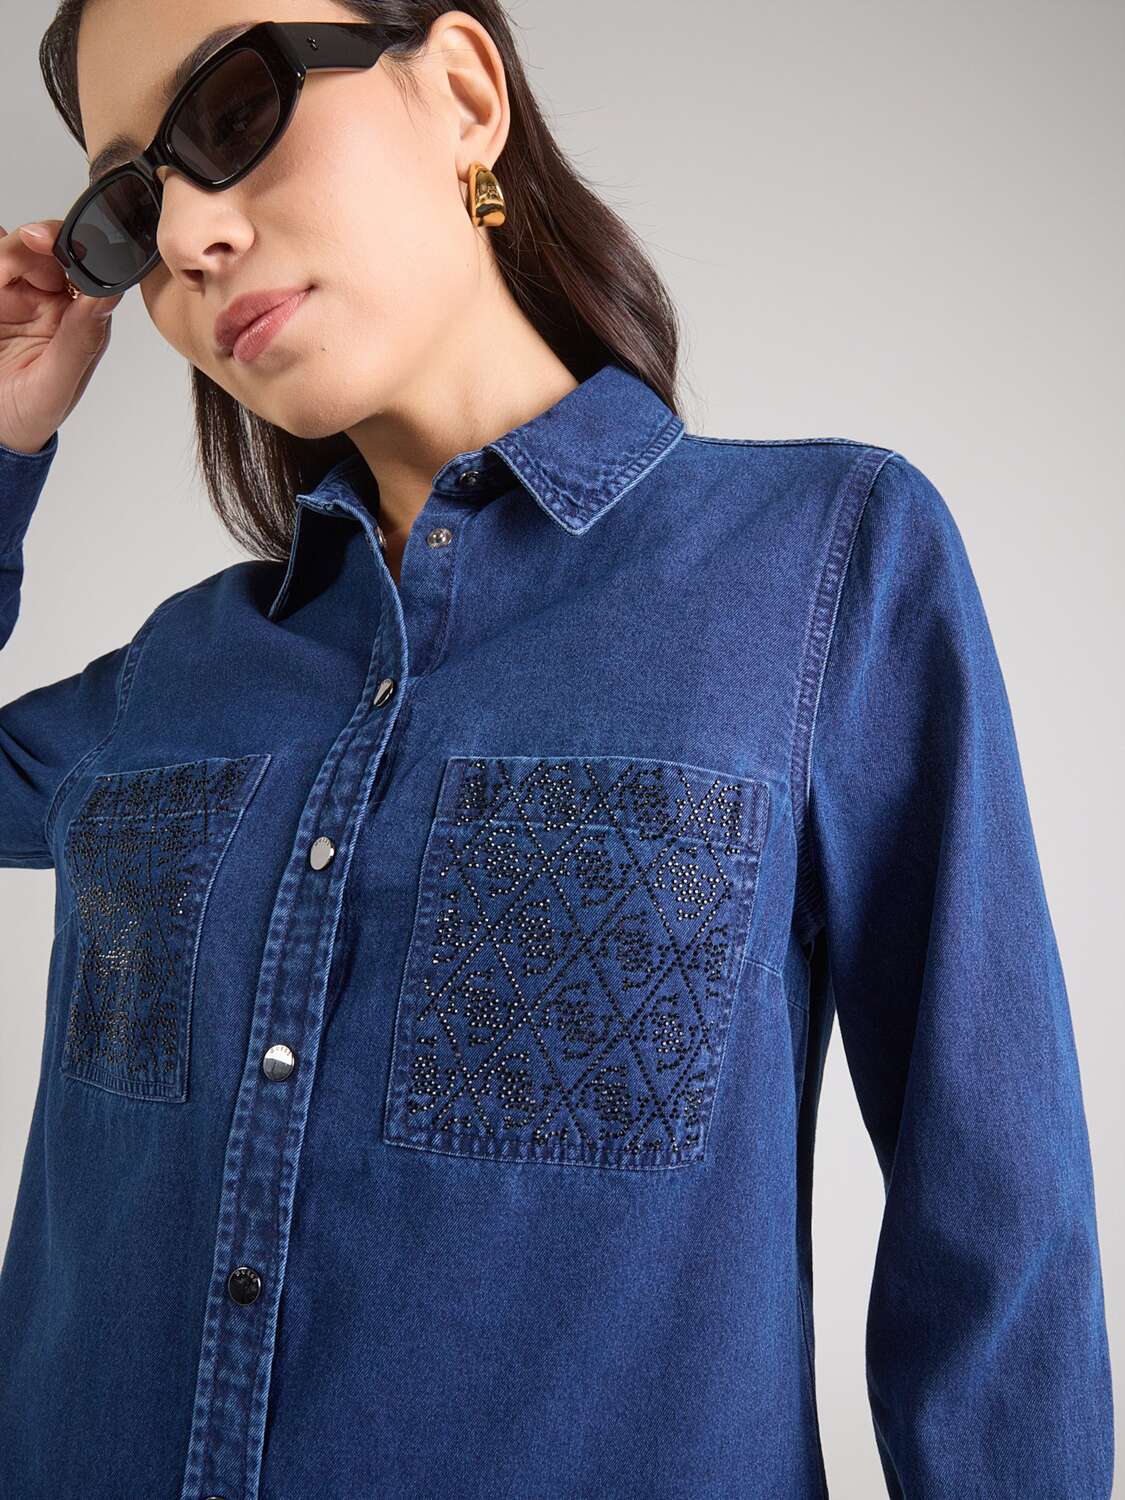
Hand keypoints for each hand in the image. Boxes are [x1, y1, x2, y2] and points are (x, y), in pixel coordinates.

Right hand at [0, 219, 123, 454]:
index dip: (74, 247)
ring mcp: (20, 294)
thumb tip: (109, 296)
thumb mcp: (56, 383)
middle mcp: (54, 300)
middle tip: (4, 269)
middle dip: (30, 246)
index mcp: (82, 319)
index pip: (88, 269)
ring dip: (5, 256)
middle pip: (49, 249)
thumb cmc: (31, 413)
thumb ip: (81, 339)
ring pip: (16, 250)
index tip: (48, 243)